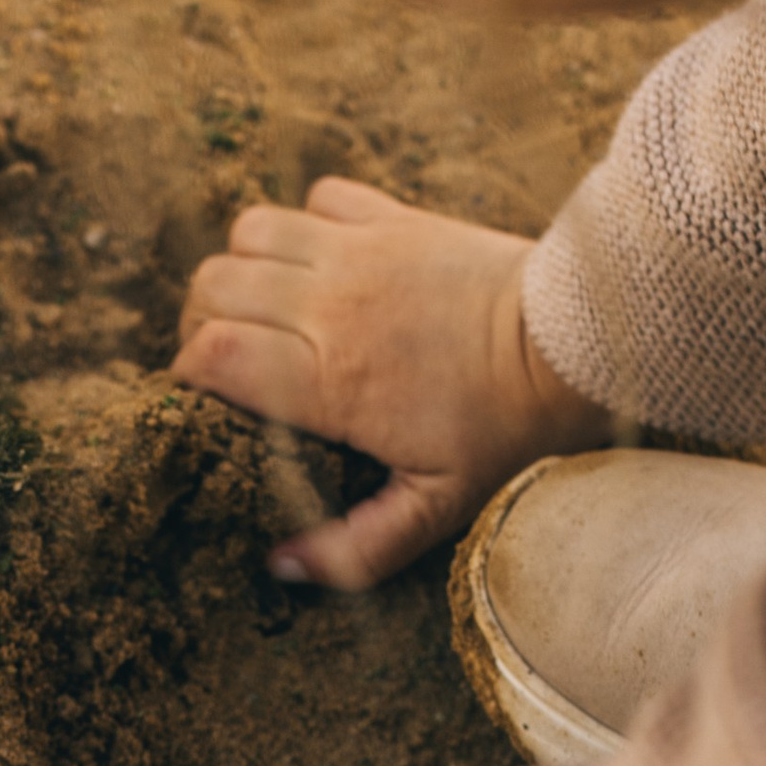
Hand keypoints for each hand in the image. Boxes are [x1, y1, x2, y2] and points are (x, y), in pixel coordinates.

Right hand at [175, 175, 599, 590]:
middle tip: (235, 357)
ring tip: (270, 307)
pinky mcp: (392, 216)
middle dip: (204, 320)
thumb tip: (281, 567)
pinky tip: (327, 263)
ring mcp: (359, 250)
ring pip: (248, 231)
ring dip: (245, 266)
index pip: (211, 352)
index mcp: (329, 378)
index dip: (191, 374)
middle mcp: (330, 303)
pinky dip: (305, 223)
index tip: (211, 400)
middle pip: (212, 284)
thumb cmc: (505, 430)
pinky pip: (315, 198)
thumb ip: (356, 548)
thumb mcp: (436, 509)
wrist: (574, 342)